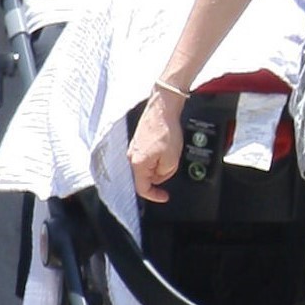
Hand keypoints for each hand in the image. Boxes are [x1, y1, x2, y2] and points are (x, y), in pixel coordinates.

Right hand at [127, 88, 184, 203]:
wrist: (162, 108)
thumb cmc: (165, 130)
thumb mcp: (171, 160)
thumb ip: (165, 173)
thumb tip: (160, 175)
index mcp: (138, 164)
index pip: (142, 188)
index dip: (154, 195)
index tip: (164, 196)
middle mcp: (132, 156)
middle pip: (145, 176)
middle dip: (160, 175)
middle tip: (172, 165)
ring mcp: (135, 147)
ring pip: (147, 165)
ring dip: (160, 164)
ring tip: (171, 152)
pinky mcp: (139, 140)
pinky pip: (148, 154)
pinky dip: (158, 155)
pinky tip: (167, 146)